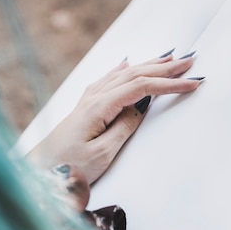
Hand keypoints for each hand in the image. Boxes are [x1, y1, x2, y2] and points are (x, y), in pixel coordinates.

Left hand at [28, 51, 202, 182]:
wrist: (38, 170)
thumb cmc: (68, 166)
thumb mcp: (102, 153)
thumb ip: (124, 126)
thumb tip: (141, 107)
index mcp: (100, 106)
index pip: (142, 87)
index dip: (169, 84)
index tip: (192, 83)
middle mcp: (94, 96)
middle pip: (135, 74)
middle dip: (165, 68)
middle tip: (189, 61)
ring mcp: (89, 98)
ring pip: (124, 74)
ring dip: (148, 65)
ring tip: (169, 59)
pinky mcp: (86, 105)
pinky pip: (110, 79)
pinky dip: (124, 69)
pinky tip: (127, 63)